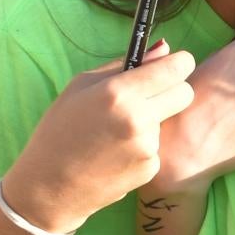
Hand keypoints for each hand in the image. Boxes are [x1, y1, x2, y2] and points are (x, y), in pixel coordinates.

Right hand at [0, 47, 200, 234]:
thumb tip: (164, 48)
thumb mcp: (81, 87)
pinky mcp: (150, 167)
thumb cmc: (60, 129)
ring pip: (168, 120)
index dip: (179, 63)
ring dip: (150, 121)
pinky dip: (142, 146)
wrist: (49, 185)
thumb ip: (124, 65)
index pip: (176, 68)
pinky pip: (157, 146)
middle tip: (151, 95)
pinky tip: (116, 154)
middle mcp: (137, 118)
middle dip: (174, 89)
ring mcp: (147, 145)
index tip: (175, 65)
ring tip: (114, 133)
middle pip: (185, 93)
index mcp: (118, 92)